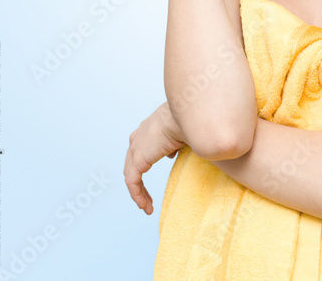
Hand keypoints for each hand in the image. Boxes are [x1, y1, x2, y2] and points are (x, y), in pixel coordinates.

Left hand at [124, 101, 186, 215]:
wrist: (187, 115)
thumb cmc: (190, 120)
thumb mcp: (181, 132)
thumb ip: (174, 144)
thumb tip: (171, 154)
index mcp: (147, 129)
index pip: (141, 149)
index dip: (144, 164)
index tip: (157, 171)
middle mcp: (138, 138)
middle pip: (132, 164)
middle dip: (138, 182)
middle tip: (147, 197)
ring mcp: (136, 148)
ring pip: (131, 176)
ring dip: (138, 193)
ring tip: (147, 206)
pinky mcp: (138, 160)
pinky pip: (133, 183)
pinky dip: (138, 196)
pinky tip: (145, 206)